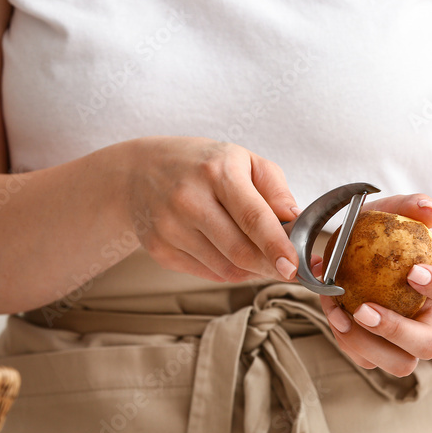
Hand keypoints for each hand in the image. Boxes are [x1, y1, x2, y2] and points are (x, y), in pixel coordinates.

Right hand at [121, 137, 299, 282]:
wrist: (137, 172)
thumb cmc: (197, 165)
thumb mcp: (241, 159)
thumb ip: (274, 187)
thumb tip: (295, 220)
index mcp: (216, 172)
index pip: (253, 218)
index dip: (277, 247)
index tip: (294, 267)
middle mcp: (189, 200)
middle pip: (240, 251)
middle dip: (271, 266)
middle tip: (288, 267)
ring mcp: (170, 228)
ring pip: (226, 268)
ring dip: (251, 269)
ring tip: (257, 254)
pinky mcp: (160, 250)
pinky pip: (208, 273)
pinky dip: (227, 270)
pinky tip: (227, 252)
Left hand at [315, 194, 431, 376]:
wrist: (372, 260)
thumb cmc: (389, 237)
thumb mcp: (394, 214)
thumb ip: (410, 206)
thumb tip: (428, 209)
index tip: (412, 272)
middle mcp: (428, 322)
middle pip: (429, 345)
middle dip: (396, 331)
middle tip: (363, 309)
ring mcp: (404, 343)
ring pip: (398, 363)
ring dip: (365, 344)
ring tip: (340, 315)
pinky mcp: (377, 351)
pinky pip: (366, 360)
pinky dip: (347, 342)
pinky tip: (333, 313)